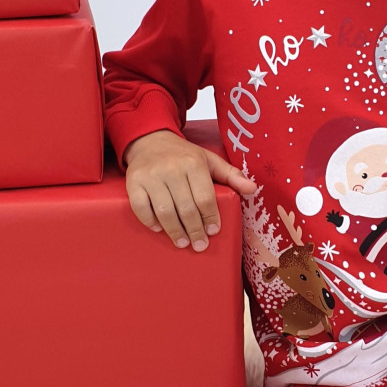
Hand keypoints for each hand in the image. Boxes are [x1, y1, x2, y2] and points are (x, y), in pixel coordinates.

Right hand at [123, 129, 256, 249]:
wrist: (150, 141)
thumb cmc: (183, 155)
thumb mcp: (209, 160)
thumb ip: (231, 175)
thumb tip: (252, 189)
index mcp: (193, 163)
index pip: (205, 197)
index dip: (210, 217)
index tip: (213, 231)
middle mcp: (172, 169)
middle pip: (186, 208)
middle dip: (195, 230)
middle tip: (200, 245)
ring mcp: (151, 176)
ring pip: (164, 211)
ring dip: (175, 231)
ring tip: (183, 243)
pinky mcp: (133, 182)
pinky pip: (141, 207)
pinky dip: (150, 221)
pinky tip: (159, 229)